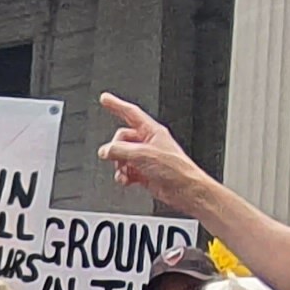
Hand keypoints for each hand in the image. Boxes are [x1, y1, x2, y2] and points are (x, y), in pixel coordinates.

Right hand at [94, 92, 224, 213]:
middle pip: (122, 139)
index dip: (116, 105)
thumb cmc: (174, 169)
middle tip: (116, 158)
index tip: (105, 99)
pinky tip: (126, 180)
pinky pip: (127, 171)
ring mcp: (146, 158)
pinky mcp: (145, 172)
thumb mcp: (142, 154)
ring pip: (122, 157)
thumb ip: (119, 150)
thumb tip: (105, 151)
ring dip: (119, 166)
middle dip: (116, 150)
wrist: (185, 190)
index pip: (130, 113)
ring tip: (124, 173)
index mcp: (152, 131)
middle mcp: (149, 142)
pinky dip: (123, 176)